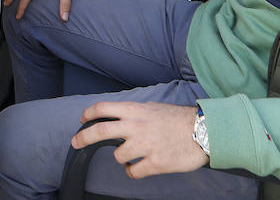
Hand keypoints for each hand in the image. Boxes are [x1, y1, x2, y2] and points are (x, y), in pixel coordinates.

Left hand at [71, 101, 206, 178]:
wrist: (204, 131)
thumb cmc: (178, 120)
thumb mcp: (152, 108)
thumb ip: (134, 113)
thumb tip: (117, 118)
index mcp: (135, 110)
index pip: (103, 108)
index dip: (89, 114)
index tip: (82, 120)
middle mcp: (136, 126)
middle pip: (100, 130)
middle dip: (83, 137)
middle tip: (76, 142)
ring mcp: (145, 145)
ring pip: (117, 156)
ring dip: (121, 157)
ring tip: (132, 155)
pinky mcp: (155, 163)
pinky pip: (132, 171)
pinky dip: (132, 171)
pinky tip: (139, 166)